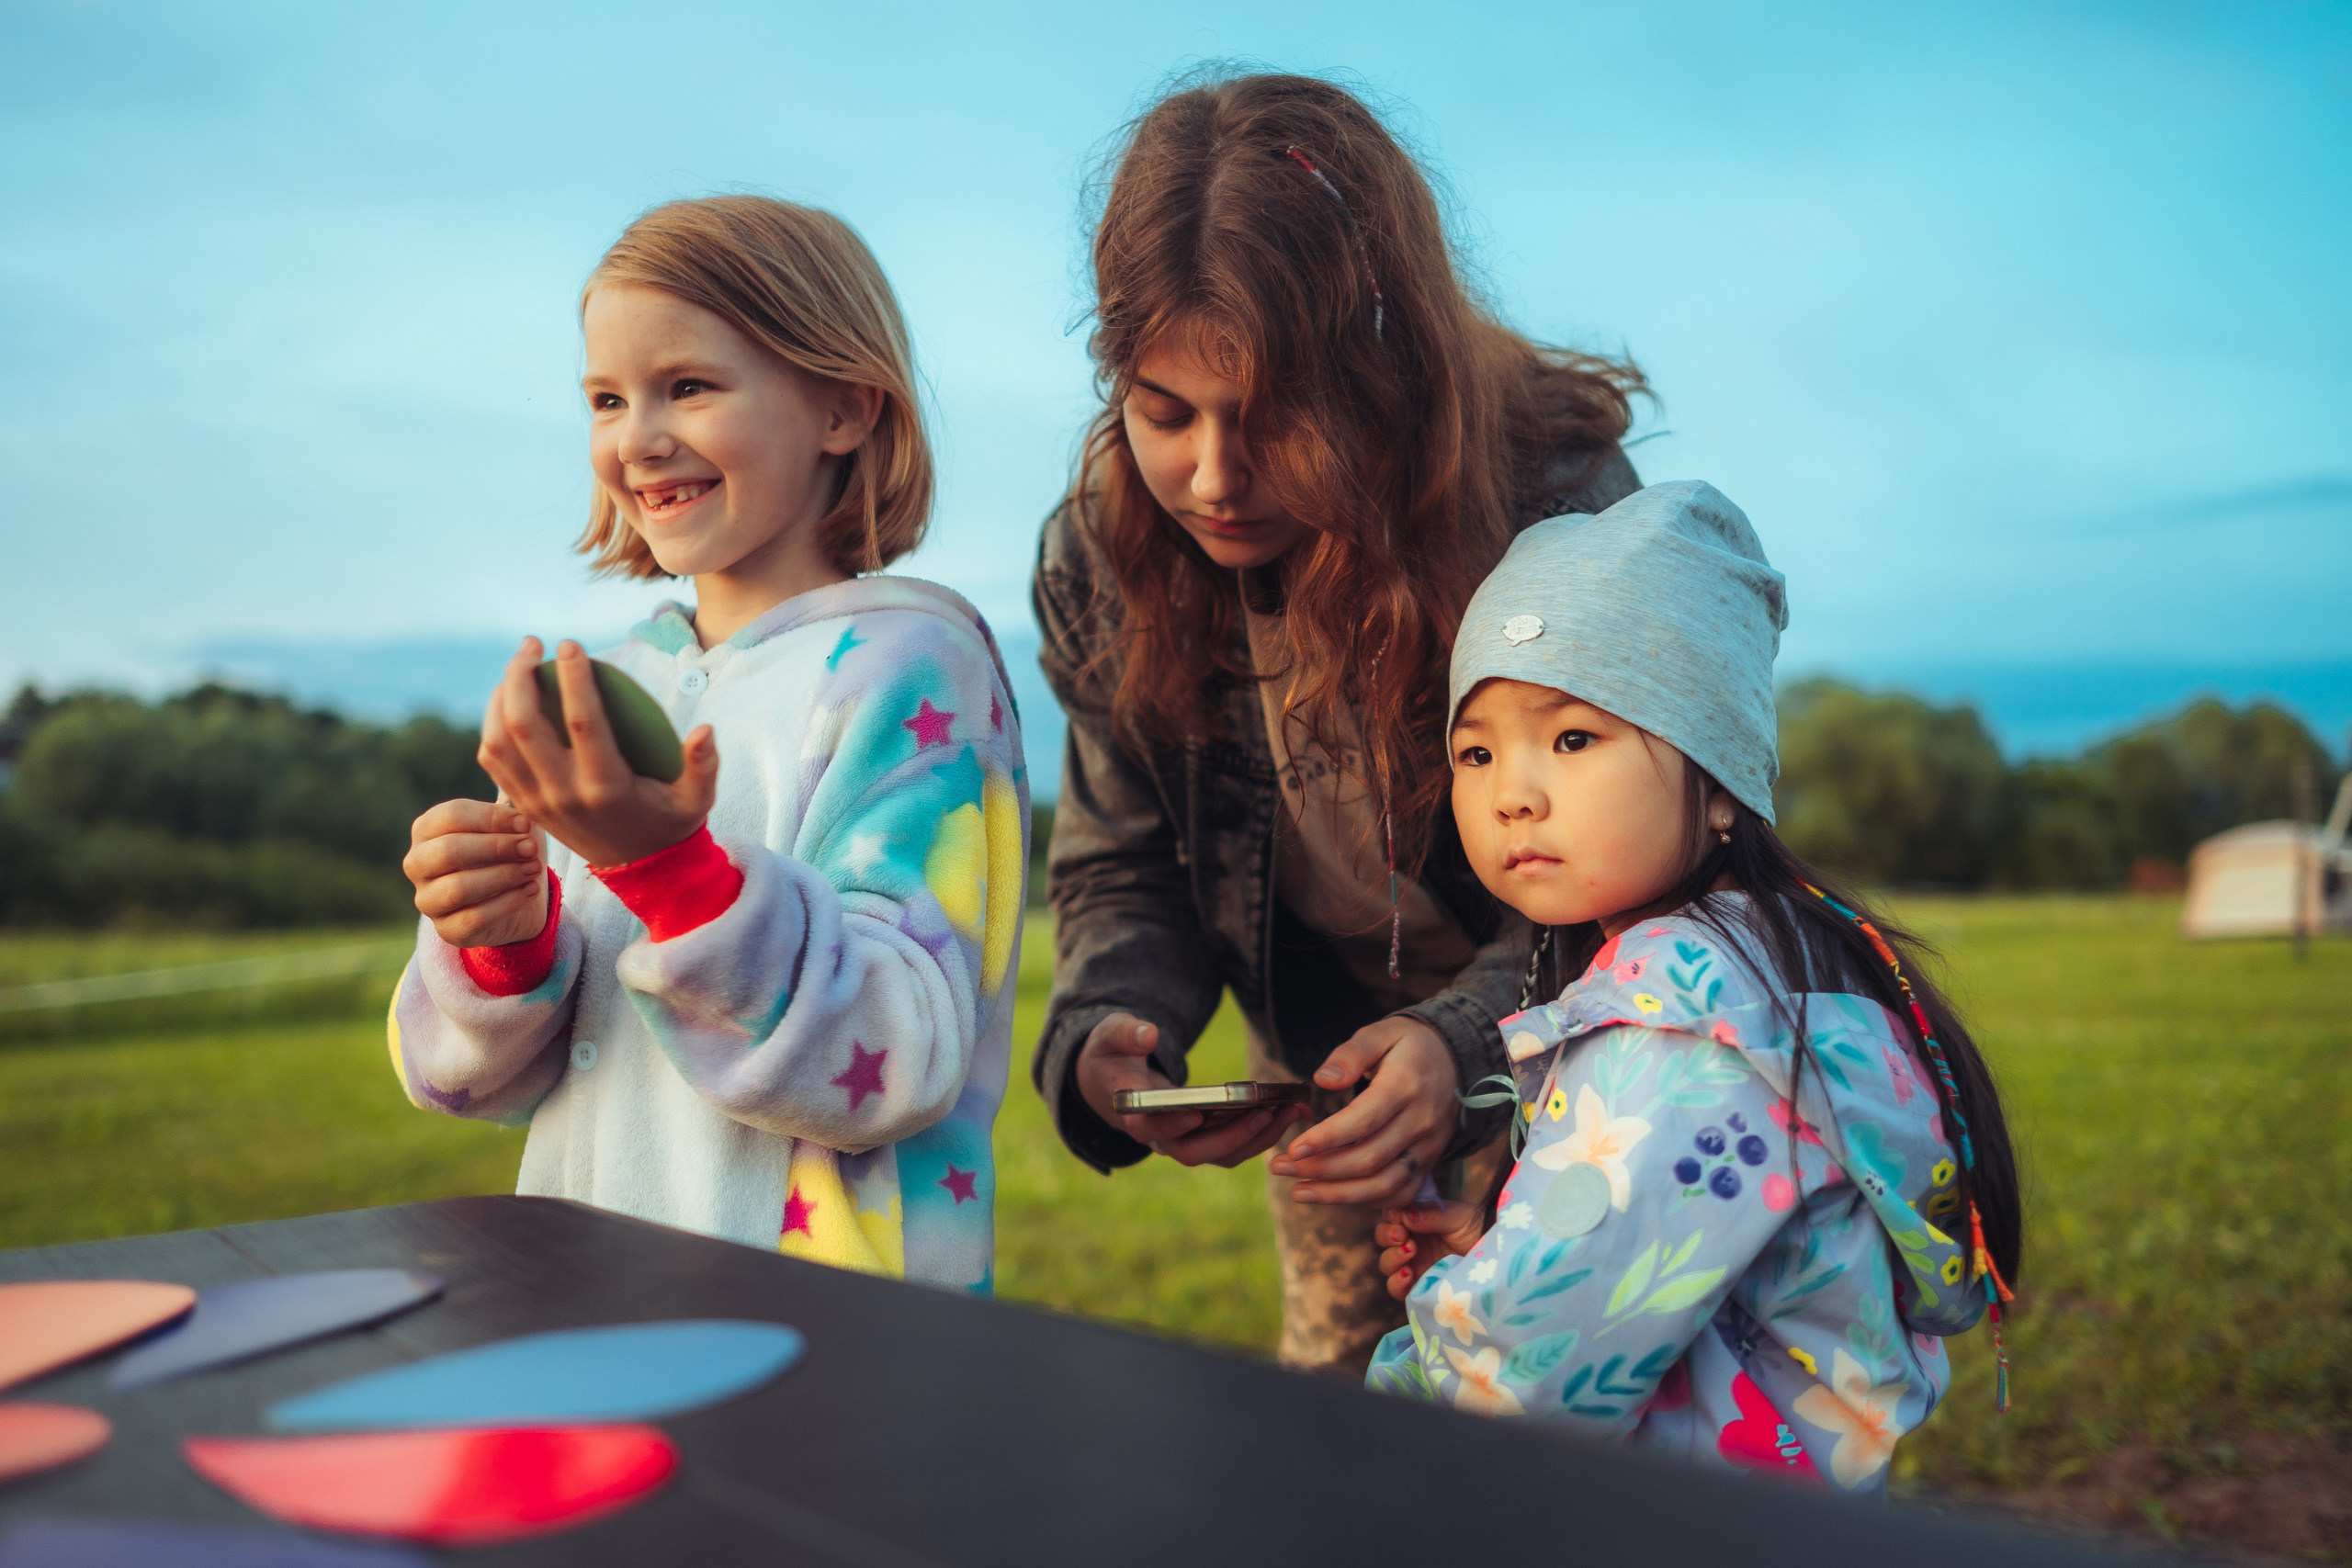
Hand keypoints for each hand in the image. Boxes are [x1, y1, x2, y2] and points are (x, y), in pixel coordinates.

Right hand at [404, 798, 547, 947]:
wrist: (519, 898)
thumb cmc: (510, 852)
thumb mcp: (513, 826)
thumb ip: (512, 810)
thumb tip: (518, 794)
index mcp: (427, 829)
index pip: (451, 816)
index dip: (491, 818)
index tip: (526, 823)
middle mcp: (418, 864)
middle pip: (449, 851)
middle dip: (495, 848)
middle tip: (530, 848)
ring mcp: (428, 899)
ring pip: (458, 888)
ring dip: (503, 876)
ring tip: (534, 869)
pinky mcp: (447, 929)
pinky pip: (474, 918)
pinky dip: (508, 902)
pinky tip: (530, 890)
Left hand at [477, 638, 719, 868]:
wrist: (639, 869)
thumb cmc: (670, 821)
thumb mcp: (698, 800)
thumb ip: (704, 765)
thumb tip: (705, 729)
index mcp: (607, 788)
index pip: (583, 723)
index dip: (573, 679)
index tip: (570, 644)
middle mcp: (564, 794)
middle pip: (524, 725)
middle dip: (520, 675)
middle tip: (533, 644)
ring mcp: (537, 801)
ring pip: (498, 740)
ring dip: (500, 695)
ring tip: (518, 665)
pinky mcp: (523, 805)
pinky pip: (493, 758)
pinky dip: (492, 722)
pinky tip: (508, 697)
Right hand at [1074, 1012, 1308, 1168]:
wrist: (1112, 1081)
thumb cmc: (1111, 1055)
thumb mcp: (1110, 1037)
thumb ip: (1126, 1034)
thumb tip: (1150, 1035)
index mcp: (1132, 1114)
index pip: (1150, 1129)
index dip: (1173, 1126)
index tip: (1198, 1113)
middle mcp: (1158, 1138)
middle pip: (1194, 1152)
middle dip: (1233, 1136)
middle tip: (1267, 1113)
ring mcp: (1182, 1142)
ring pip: (1221, 1155)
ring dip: (1258, 1138)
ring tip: (1291, 1111)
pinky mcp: (1203, 1139)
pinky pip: (1235, 1146)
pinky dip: (1264, 1134)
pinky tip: (1292, 1112)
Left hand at [1266, 1016, 1456, 1207]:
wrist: (1458, 1061)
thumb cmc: (1409, 1045)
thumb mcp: (1382, 1033)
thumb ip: (1352, 1054)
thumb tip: (1323, 1080)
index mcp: (1406, 1086)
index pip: (1364, 1121)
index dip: (1327, 1138)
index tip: (1293, 1147)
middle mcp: (1420, 1122)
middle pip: (1369, 1159)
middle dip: (1320, 1169)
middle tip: (1280, 1167)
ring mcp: (1427, 1147)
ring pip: (1383, 1185)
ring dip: (1338, 1195)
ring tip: (1298, 1191)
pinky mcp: (1429, 1163)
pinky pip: (1399, 1194)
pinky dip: (1366, 1202)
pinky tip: (1333, 1196)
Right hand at [1376, 1201, 1484, 1299]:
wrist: (1499, 1259)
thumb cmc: (1479, 1231)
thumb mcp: (1457, 1217)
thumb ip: (1430, 1214)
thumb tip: (1404, 1215)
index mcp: (1418, 1221)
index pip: (1391, 1216)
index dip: (1390, 1217)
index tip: (1400, 1218)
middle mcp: (1413, 1243)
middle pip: (1384, 1239)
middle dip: (1387, 1236)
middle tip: (1402, 1235)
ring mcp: (1415, 1267)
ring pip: (1387, 1264)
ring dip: (1392, 1257)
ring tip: (1410, 1252)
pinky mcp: (1419, 1289)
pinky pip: (1397, 1289)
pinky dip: (1396, 1282)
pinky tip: (1408, 1275)